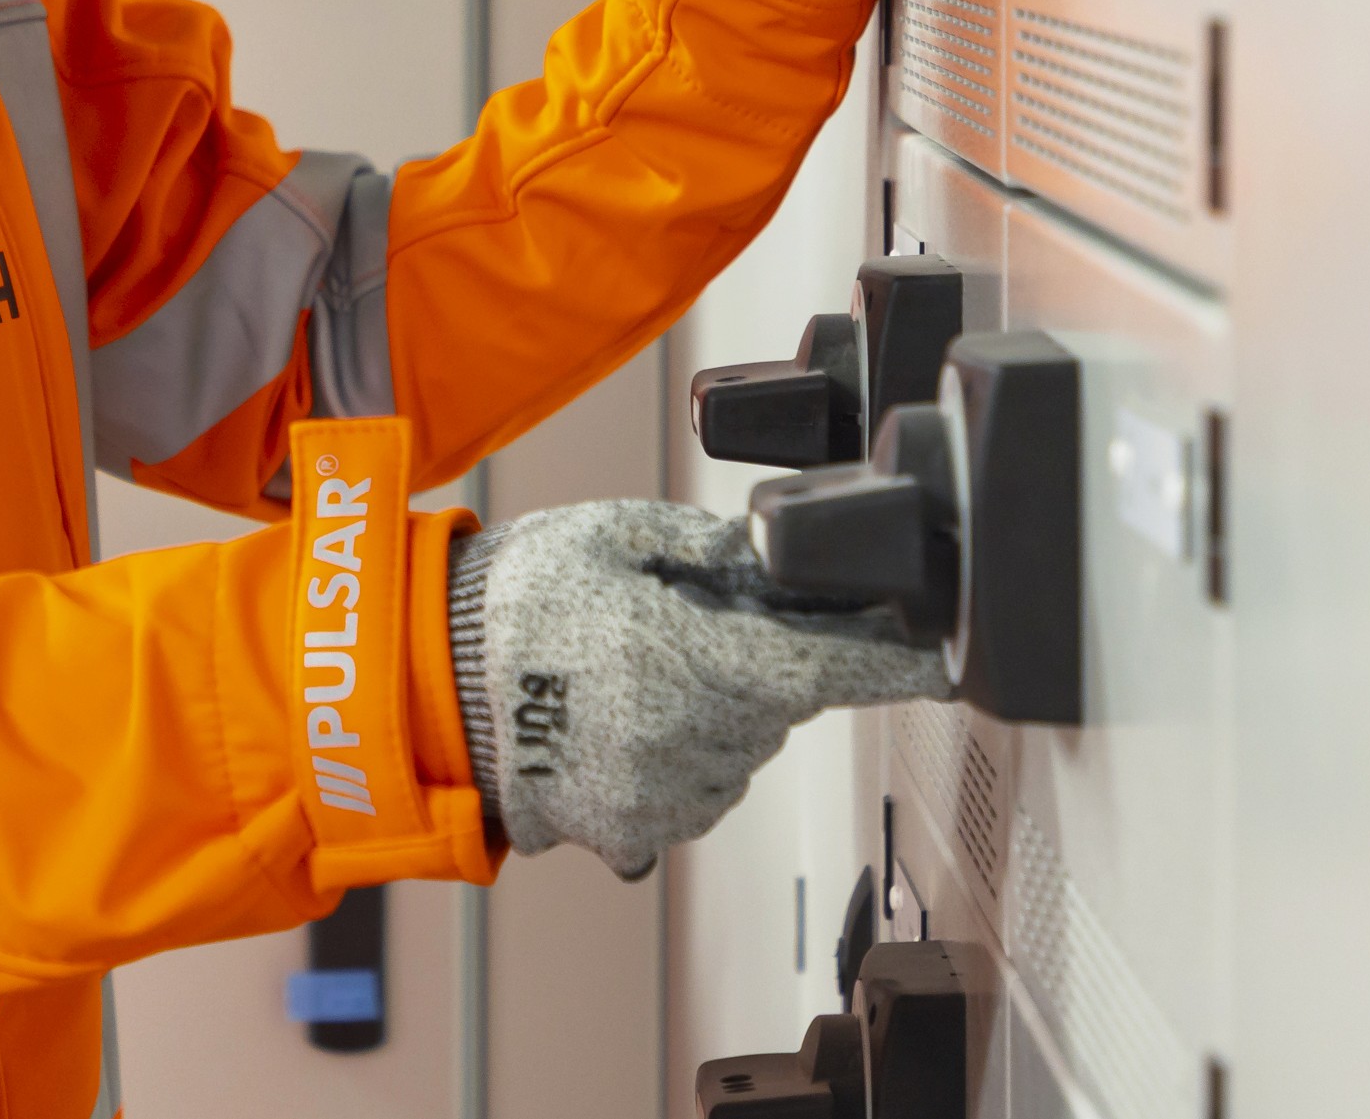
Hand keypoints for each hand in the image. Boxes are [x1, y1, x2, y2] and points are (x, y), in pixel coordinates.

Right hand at [447, 499, 944, 879]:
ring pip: (735, 750)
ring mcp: (672, 798)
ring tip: (623, 673)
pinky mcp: (637, 834)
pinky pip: (689, 790)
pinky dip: (669, 758)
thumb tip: (770, 559)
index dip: (902, 663)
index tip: (943, 661)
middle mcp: (702, 742)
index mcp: (706, 661)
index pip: (838, 668)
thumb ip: (710, 548)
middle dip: (754, 663)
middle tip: (677, 625)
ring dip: (708, 714)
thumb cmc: (513, 604)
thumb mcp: (616, 533)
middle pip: (779, 704)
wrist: (426, 691)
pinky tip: (610, 721)